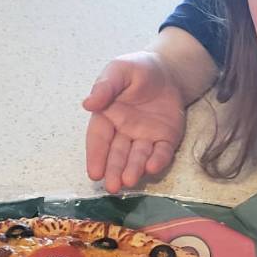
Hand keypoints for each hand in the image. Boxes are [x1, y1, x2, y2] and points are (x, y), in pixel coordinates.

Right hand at [83, 51, 186, 192]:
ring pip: (138, 157)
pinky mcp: (166, 139)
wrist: (169, 70)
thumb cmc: (138, 69)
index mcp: (108, 117)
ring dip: (133, 169)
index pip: (100, 139)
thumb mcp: (119, 70)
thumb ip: (105, 86)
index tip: (94, 173)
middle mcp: (125, 132)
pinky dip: (158, 160)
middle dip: (114, 170)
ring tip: (130, 181)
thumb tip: (87, 104)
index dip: (96, 156)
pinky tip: (152, 167)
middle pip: (118, 154)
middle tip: (112, 187)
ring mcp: (146, 137)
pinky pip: (162, 152)